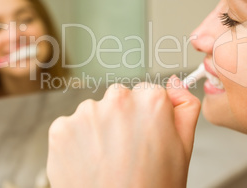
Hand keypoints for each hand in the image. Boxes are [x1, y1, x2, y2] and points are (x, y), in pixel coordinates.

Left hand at [47, 75, 200, 187]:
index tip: (144, 136)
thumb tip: (175, 84)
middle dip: (122, 119)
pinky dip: (77, 142)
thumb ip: (184, 109)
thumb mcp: (183, 150)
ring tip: (107, 161)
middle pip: (119, 99)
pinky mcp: (61, 128)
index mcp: (151, 101)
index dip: (146, 118)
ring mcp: (86, 113)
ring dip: (98, 130)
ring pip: (94, 112)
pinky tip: (89, 162)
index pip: (147, 93)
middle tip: (126, 152)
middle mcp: (117, 100)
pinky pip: (71, 126)